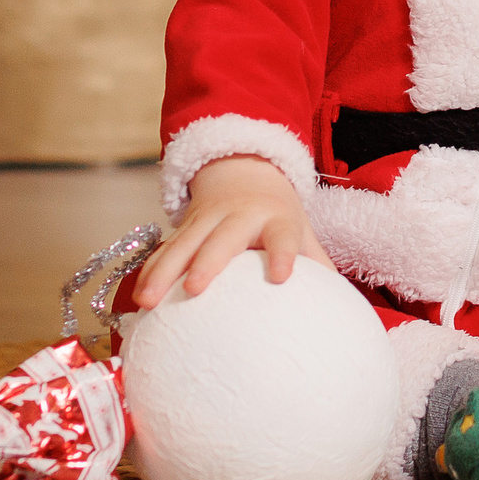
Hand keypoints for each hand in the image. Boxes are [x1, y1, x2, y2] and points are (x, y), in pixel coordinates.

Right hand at [131, 155, 333, 307]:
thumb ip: (318, 265)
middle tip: (195, 288)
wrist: (243, 168)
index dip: (284, 254)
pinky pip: (165, 249)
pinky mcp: (185, 226)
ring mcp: (208, 219)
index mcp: (276, 220)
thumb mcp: (302, 231)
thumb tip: (340, 311)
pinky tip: (137, 299)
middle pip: (223, 238)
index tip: (282, 277)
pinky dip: (150, 271)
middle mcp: (240, 216)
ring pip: (182, 244)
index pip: (284, 236)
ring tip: (147, 302)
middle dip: (207, 261)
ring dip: (163, 271)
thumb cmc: (279, 215)